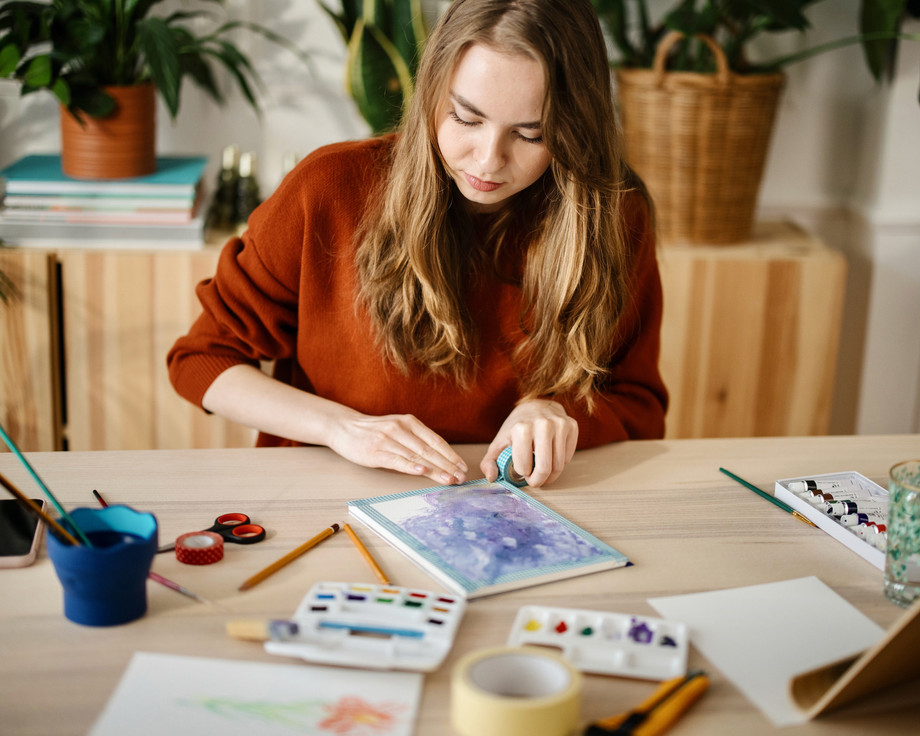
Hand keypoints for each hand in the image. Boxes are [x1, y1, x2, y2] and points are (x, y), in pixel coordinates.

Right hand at [328, 410, 467, 485]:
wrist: (344, 427)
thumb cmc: (374, 431)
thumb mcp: (398, 428)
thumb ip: (416, 439)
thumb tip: (440, 458)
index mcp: (409, 422)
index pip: (435, 440)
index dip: (451, 454)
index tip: (463, 467)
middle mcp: (400, 428)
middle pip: (429, 450)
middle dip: (447, 465)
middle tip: (461, 477)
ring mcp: (388, 439)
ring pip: (416, 456)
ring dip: (435, 469)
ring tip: (449, 479)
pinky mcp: (375, 451)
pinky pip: (397, 460)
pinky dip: (410, 467)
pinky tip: (422, 472)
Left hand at [480, 399, 577, 486]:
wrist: (535, 404)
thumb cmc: (516, 427)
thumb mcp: (499, 443)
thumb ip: (489, 462)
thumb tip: (491, 477)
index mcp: (522, 429)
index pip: (525, 467)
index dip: (523, 475)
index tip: (522, 473)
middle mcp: (543, 424)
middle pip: (545, 468)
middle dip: (538, 480)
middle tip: (534, 480)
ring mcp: (559, 424)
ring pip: (559, 465)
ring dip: (550, 475)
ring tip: (542, 470)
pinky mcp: (572, 425)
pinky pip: (568, 457)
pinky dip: (560, 463)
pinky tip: (552, 457)